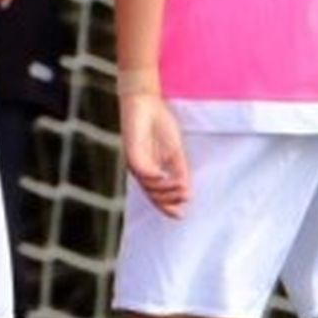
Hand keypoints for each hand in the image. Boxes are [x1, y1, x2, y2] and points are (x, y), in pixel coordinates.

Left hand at [119, 87, 189, 217]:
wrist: (146, 102)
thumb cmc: (159, 125)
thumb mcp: (175, 152)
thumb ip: (180, 171)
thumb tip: (187, 193)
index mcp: (150, 170)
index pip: (157, 195)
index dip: (167, 206)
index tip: (181, 215)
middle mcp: (141, 170)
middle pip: (152, 195)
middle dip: (168, 201)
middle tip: (183, 201)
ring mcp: (135, 161)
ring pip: (148, 185)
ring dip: (165, 189)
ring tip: (181, 187)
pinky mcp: (131, 151)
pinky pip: (141, 170)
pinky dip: (153, 177)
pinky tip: (164, 177)